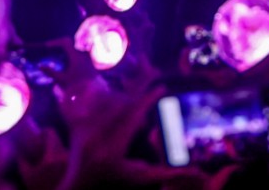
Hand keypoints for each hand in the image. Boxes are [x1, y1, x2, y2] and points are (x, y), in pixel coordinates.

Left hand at [55, 79, 188, 188]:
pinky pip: (93, 100)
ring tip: (131, 108)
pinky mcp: (75, 123)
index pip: (133, 116)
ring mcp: (82, 129)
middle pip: (121, 104)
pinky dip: (106, 97)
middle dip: (137, 100)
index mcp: (112, 150)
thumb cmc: (113, 179)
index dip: (148, 99)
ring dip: (124, 99)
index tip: (161, 88)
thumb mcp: (138, 177)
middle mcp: (95, 137)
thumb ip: (163, 174)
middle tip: (147, 103)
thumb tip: (193, 170)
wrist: (80, 181)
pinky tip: (114, 101)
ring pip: (108, 100)